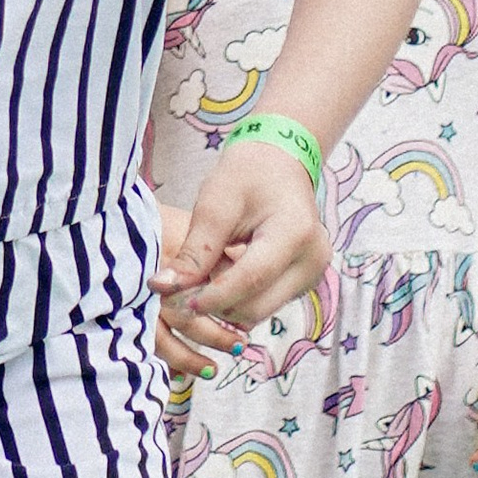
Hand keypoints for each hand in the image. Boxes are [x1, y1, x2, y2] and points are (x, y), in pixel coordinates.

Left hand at [159, 149, 327, 346]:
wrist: (278, 165)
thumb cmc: (247, 175)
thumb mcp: (215, 205)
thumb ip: (194, 251)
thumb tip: (164, 287)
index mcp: (296, 233)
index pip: (251, 278)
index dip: (210, 296)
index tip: (175, 298)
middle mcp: (313, 260)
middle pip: (256, 305)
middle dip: (214, 303)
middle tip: (180, 287)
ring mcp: (312, 274)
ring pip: (259, 311)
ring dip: (224, 302)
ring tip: (205, 270)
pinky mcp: (304, 282)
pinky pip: (265, 304)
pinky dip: (238, 298)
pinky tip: (223, 271)